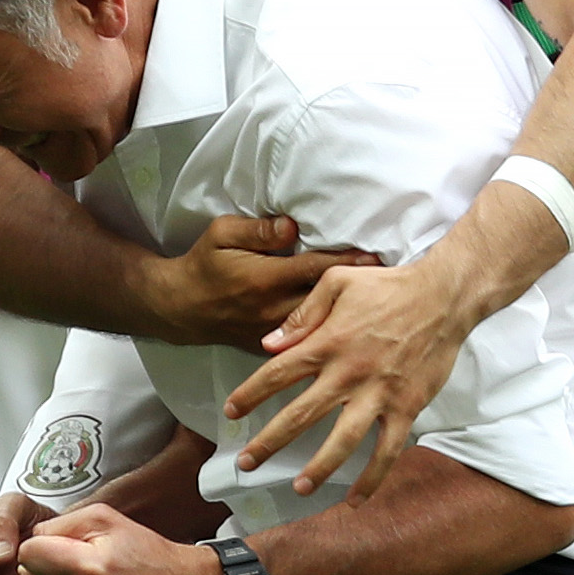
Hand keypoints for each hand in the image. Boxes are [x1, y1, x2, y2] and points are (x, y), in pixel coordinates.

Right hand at [145, 214, 377, 349]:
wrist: (180, 309)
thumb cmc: (203, 265)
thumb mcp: (221, 234)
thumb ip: (257, 230)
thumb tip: (292, 226)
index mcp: (264, 279)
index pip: (314, 269)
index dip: (347, 262)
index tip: (376, 256)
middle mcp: (273, 310)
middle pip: (326, 302)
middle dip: (358, 295)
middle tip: (393, 284)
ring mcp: (274, 334)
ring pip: (320, 328)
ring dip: (348, 319)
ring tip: (381, 310)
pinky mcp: (270, 348)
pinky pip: (305, 344)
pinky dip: (329, 336)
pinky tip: (351, 331)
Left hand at [222, 254, 472, 500]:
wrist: (444, 297)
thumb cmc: (389, 286)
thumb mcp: (338, 282)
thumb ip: (302, 314)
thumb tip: (269, 344)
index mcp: (327, 342)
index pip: (277, 373)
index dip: (250, 395)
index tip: (231, 412)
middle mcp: (348, 373)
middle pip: (300, 415)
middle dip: (269, 442)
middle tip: (246, 464)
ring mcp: (378, 394)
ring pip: (342, 441)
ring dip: (319, 469)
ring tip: (299, 488)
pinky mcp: (406, 407)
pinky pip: (387, 450)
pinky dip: (373, 477)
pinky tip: (357, 499)